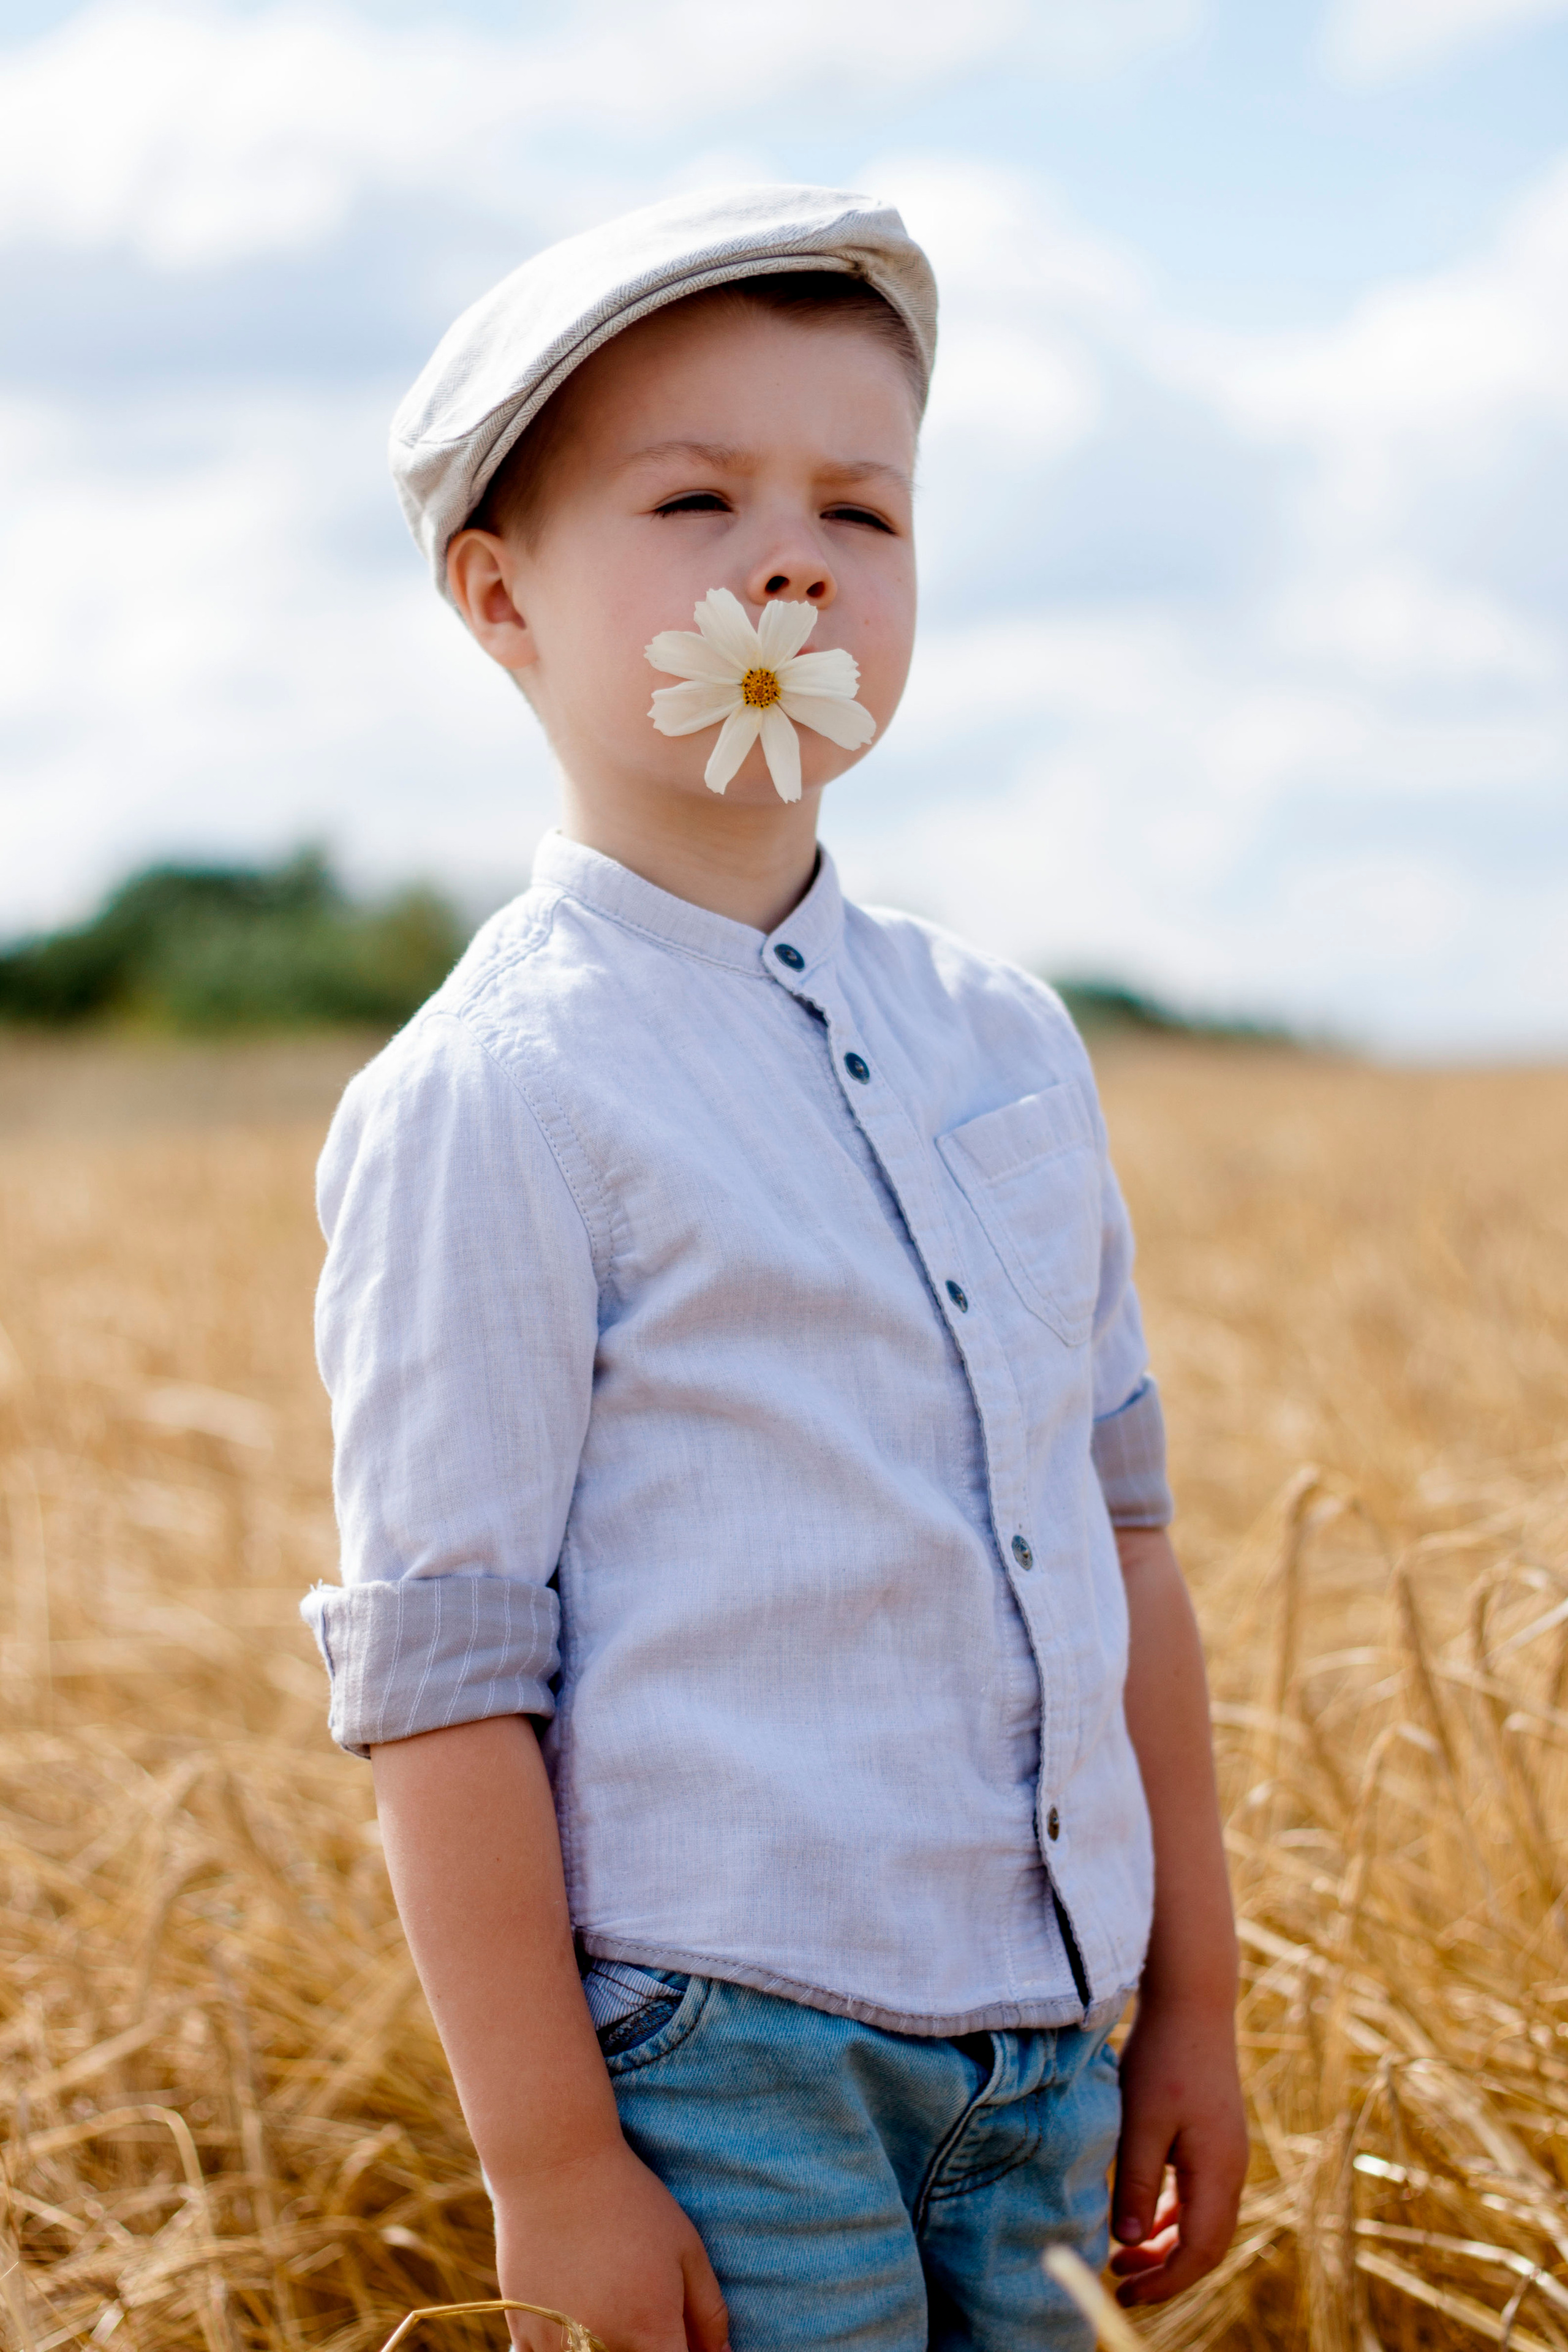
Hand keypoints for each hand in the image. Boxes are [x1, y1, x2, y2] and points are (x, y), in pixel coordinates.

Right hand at [493, 2135, 728, 2351]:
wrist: (554, 2165)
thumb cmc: (629, 2200)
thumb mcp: (685, 2246)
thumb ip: (708, 2312)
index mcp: (649, 2329)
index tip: (683, 2343)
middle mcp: (602, 2346)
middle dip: (647, 2347)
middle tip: (646, 2310)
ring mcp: (557, 2343)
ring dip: (604, 2346)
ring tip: (608, 2302)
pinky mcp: (522, 2330)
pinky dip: (564, 2347)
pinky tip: (573, 2313)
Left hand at [1107, 1990, 1247, 2306]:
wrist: (1191, 2002)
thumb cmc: (1162, 2057)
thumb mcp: (1140, 2122)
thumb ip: (1136, 2183)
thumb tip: (1129, 2244)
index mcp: (1218, 2171)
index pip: (1199, 2250)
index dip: (1165, 2281)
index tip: (1125, 2292)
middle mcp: (1231, 2169)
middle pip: (1206, 2244)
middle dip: (1166, 2271)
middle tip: (1120, 2281)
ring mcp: (1226, 2154)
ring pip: (1202, 2221)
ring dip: (1166, 2244)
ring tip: (1122, 2257)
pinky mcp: (1214, 2138)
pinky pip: (1198, 2195)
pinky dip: (1171, 2216)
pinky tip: (1141, 2219)